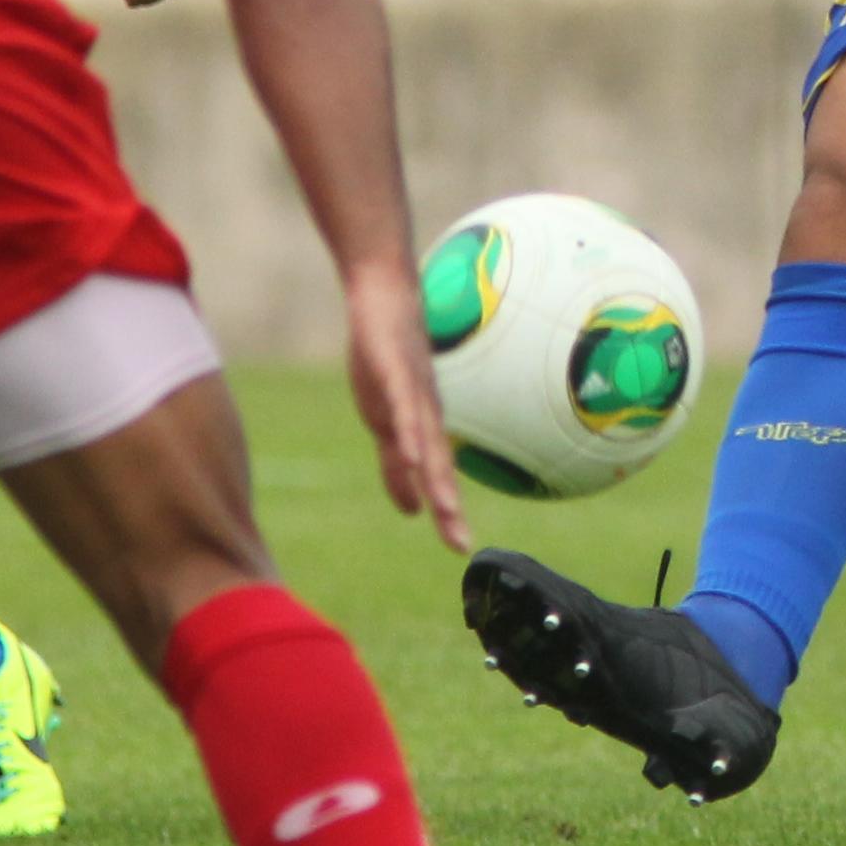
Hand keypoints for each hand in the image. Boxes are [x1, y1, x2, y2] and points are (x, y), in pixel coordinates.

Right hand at [343, 257, 468, 553]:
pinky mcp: (391, 368)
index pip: (438, 477)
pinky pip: (402, 402)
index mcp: (423, 428)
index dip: (448, 512)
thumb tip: (412, 510)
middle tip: (459, 541)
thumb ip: (398, 464)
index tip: (460, 549)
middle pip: (439, 465)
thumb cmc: (387, 358)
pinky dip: (408, 429)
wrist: (385, 296)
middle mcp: (425, 413)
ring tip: (443, 507)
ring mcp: (410, 391)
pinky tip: (412, 451)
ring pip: (426, 438)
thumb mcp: (386, 419)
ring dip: (434, 474)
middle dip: (448, 504)